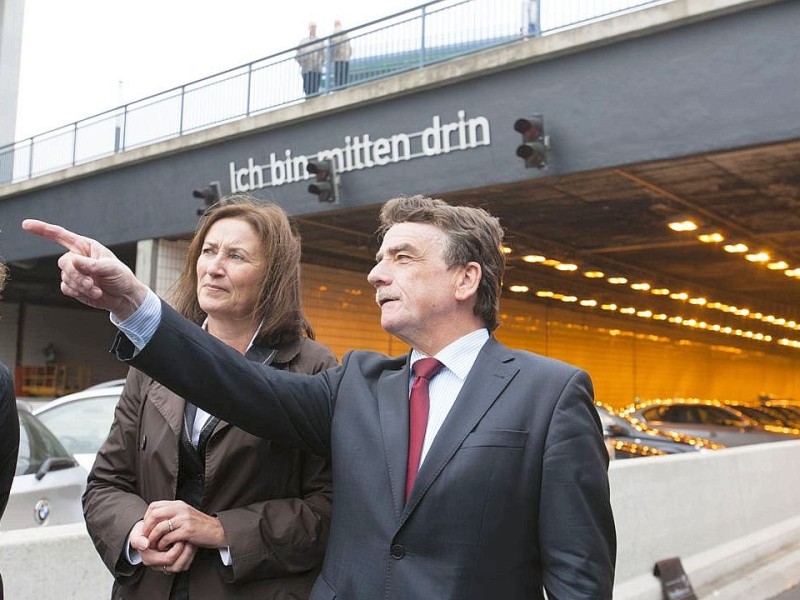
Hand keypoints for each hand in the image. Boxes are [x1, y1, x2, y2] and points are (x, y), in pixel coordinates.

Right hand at [21, 219, 148, 319]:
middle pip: (64, 262)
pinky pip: (66, 288)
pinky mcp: (73, 286)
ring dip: (80, 286)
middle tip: (92, 283)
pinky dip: (78, 293)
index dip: (42, 230)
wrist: (124, 297)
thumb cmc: (121, 277)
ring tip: (97, 289)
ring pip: (65, 277)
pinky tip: (92, 293)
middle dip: (76, 274)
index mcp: (85, 246)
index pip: (61, 235)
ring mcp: (74, 272)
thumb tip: (74, 260)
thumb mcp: (111, 268)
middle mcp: (77, 257)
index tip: (26, 225)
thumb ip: (92, 265)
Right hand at [129, 519, 194, 572]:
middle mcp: (157, 566)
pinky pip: (186, 563)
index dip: (178, 547)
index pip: (169, 558)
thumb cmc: (142, 534)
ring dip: (190, 552)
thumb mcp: (136, 535)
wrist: (146, 533)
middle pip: (178, 564)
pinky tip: (190, 543)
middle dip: (186, 550)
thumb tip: (145, 544)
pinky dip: (190, 553)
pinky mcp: (173, 564)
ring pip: (183, 565)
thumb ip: (138, 540)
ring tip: (190, 539)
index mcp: (149, 559)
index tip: (181, 536)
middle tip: (189, 538)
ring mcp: (165, 566)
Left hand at [143, 500, 227, 551]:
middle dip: (146, 528)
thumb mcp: (185, 515)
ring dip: (153, 538)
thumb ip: (172, 514)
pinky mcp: (188, 530)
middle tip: (145, 538)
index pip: (154, 506)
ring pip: (160, 527)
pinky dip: (162, 544)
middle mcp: (181, 509)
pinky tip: (163, 547)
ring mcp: (184, 519)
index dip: (146, 517)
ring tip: (152, 545)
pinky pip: (168, 537)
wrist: (216, 531)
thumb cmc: (199, 526)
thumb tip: (154, 519)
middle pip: (154, 514)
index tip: (146, 528)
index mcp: (178, 504)